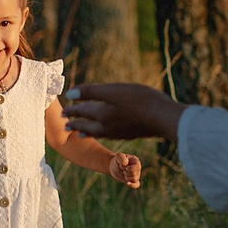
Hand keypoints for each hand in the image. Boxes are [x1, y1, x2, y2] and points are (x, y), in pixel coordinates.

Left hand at [62, 82, 186, 141]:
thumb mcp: (114, 91)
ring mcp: (120, 132)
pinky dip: (101, 134)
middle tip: (65, 125)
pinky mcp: (130, 134)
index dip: (72, 109)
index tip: (63, 110)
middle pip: (88, 125)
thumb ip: (91, 92)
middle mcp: (108, 126)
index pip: (83, 111)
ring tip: (80, 133)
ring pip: (98, 132)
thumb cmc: (140, 101)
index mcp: (102, 114)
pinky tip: (105, 133)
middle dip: (76, 123)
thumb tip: (70, 94)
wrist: (163, 118)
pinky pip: (109, 135)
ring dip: (87, 131)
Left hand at [107, 151, 142, 189]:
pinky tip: (127, 183)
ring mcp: (136, 174)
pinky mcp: (132, 180)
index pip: (136, 167)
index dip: (129, 168)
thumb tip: (125, 165)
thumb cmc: (117, 160)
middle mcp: (137, 168)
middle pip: (135, 174)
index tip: (123, 166)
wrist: (113, 166)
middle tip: (122, 170)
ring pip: (135, 180)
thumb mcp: (118, 156)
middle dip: (126, 173)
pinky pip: (136, 185)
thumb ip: (122, 158)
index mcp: (135, 161)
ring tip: (123, 174)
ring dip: (127, 178)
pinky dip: (132, 185)